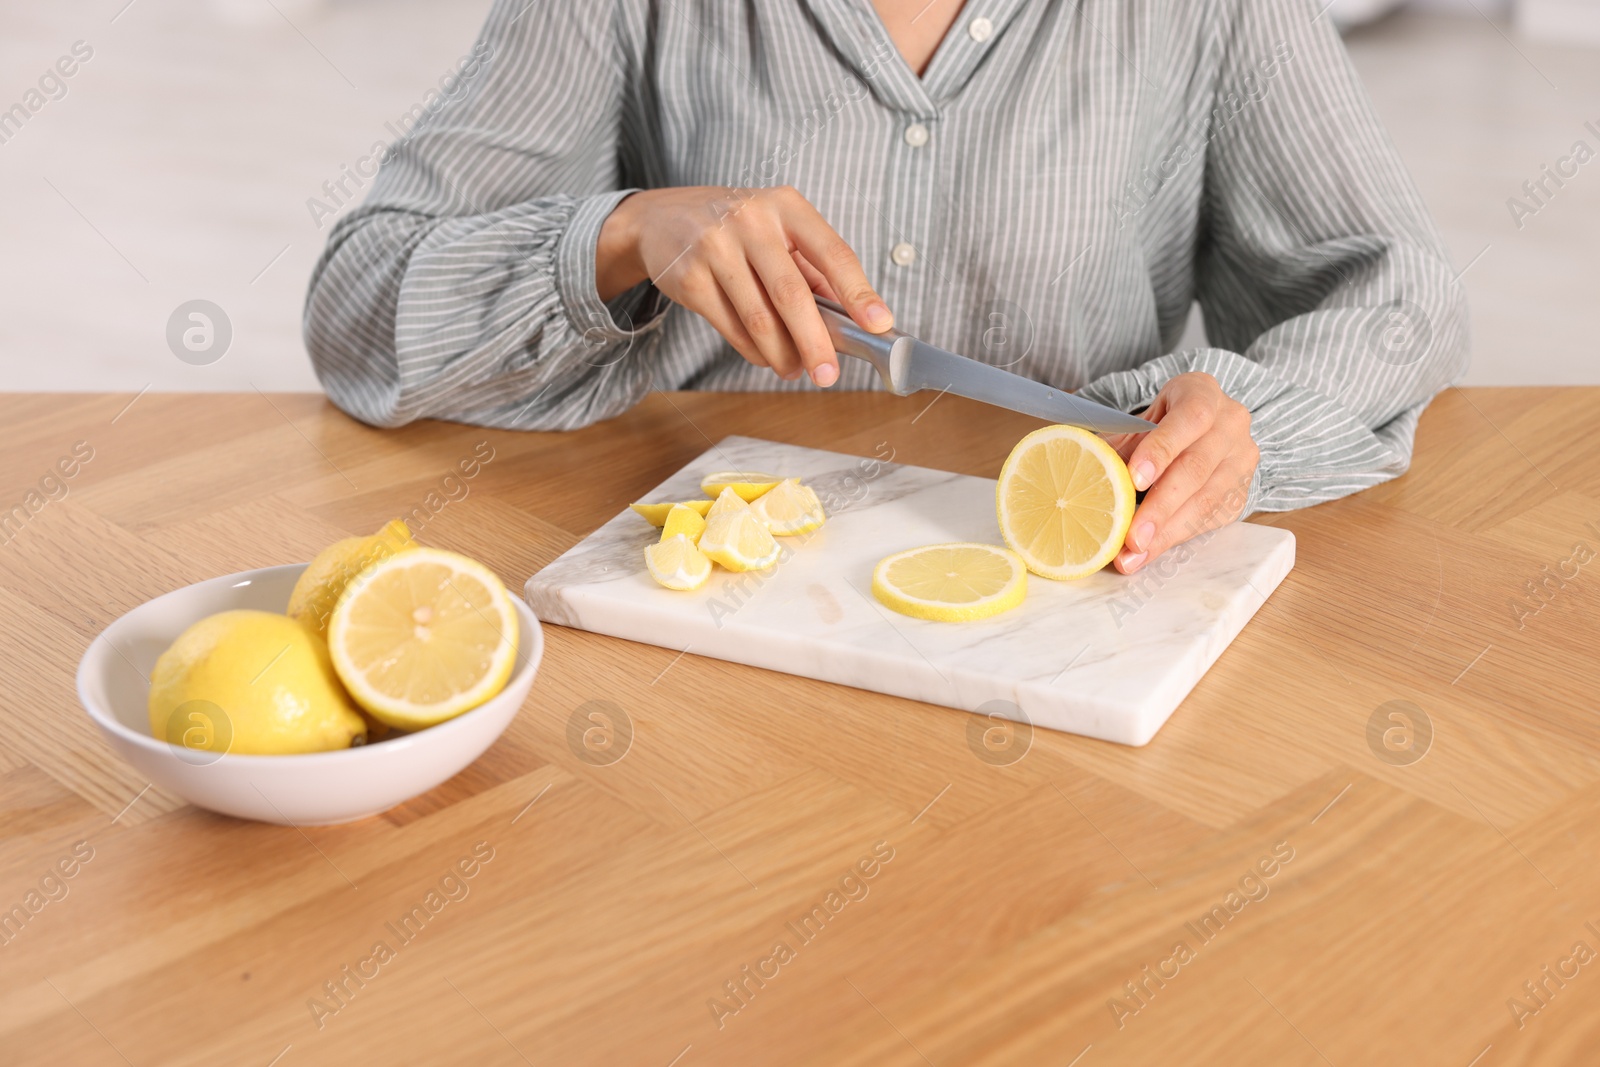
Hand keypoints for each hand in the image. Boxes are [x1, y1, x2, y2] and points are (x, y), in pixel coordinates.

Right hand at [596, 185, 892, 385]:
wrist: (661, 218)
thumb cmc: (735, 228)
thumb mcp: (778, 230)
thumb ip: (813, 270)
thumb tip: (852, 320)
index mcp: (787, 206)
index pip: (832, 253)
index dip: (858, 292)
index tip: (878, 323)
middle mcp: (751, 221)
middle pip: (792, 294)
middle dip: (815, 342)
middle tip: (829, 374)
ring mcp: (716, 248)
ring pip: (759, 318)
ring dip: (782, 354)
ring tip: (795, 370)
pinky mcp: (689, 277)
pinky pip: (731, 327)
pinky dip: (754, 350)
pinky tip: (766, 356)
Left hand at [1101, 372, 1258, 574]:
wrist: (1210, 425)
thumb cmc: (1167, 420)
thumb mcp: (1144, 418)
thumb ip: (1122, 442)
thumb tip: (1088, 471)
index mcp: (1204, 394)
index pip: (1189, 419)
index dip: (1161, 450)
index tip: (1134, 480)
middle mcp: (1231, 424)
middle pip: (1196, 468)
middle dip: (1160, 507)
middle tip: (1132, 537)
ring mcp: (1242, 460)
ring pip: (1206, 501)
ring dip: (1167, 532)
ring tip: (1134, 554)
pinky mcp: (1241, 491)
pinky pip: (1210, 519)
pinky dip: (1177, 537)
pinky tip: (1151, 551)